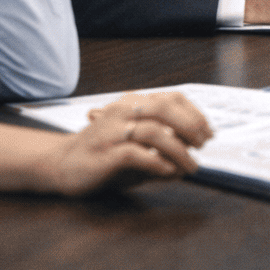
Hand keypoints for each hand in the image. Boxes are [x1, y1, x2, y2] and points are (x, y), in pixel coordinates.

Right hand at [45, 91, 211, 194]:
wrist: (60, 165)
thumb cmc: (102, 155)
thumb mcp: (136, 146)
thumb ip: (162, 148)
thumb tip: (190, 158)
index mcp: (132, 103)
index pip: (172, 97)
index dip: (195, 113)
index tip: (209, 132)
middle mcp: (122, 111)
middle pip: (165, 108)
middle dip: (191, 126)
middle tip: (202, 145)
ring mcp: (111, 131)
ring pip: (154, 131)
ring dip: (179, 150)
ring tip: (190, 166)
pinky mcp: (104, 154)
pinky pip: (135, 153)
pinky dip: (157, 162)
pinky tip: (167, 171)